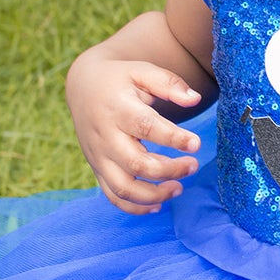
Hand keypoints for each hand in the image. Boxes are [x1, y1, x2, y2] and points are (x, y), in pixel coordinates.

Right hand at [66, 55, 204, 215]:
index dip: (173, 138)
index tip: (196, 144)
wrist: (82, 87)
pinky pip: (113, 197)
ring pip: (124, 188)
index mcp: (119, 109)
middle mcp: (106, 136)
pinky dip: (135, 208)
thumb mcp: (142, 71)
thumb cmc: (120, 79)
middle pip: (136, 164)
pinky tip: (159, 204)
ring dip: (154, 195)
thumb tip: (194, 99)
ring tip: (179, 188)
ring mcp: (99, 156)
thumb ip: (169, 83)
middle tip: (193, 166)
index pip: (146, 127)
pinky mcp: (97, 169)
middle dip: (169, 170)